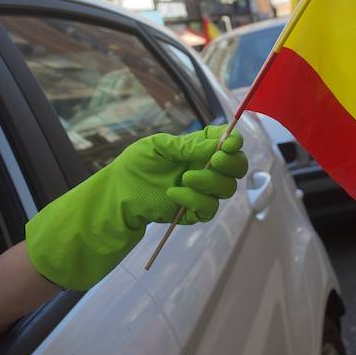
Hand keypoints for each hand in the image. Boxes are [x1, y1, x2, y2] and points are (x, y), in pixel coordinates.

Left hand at [26, 125, 249, 289]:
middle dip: (230, 164)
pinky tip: (173, 194)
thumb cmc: (136, 165)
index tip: (228, 143)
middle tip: (214, 160)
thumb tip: (216, 144)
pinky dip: (193, 200)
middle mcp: (206, 168)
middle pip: (237, 168)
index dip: (234, 142)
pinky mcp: (195, 211)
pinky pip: (208, 209)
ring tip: (184, 178)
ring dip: (209, 182)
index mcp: (199, 148)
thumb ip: (186, 146)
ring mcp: (202, 191)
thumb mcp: (158, 147)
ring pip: (226, 189)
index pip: (229, 143)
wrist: (118, 194)